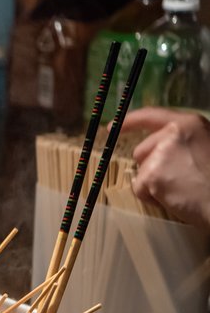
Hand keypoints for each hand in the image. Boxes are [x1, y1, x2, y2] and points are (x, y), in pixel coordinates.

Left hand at [120, 107, 209, 229]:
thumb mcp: (203, 146)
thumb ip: (181, 142)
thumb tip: (156, 149)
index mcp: (189, 123)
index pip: (151, 115)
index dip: (130, 121)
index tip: (111, 127)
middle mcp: (172, 133)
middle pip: (141, 151)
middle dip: (151, 167)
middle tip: (179, 178)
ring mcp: (160, 153)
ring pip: (140, 171)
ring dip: (153, 183)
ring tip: (180, 188)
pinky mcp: (152, 175)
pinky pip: (139, 188)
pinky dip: (151, 197)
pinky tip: (173, 197)